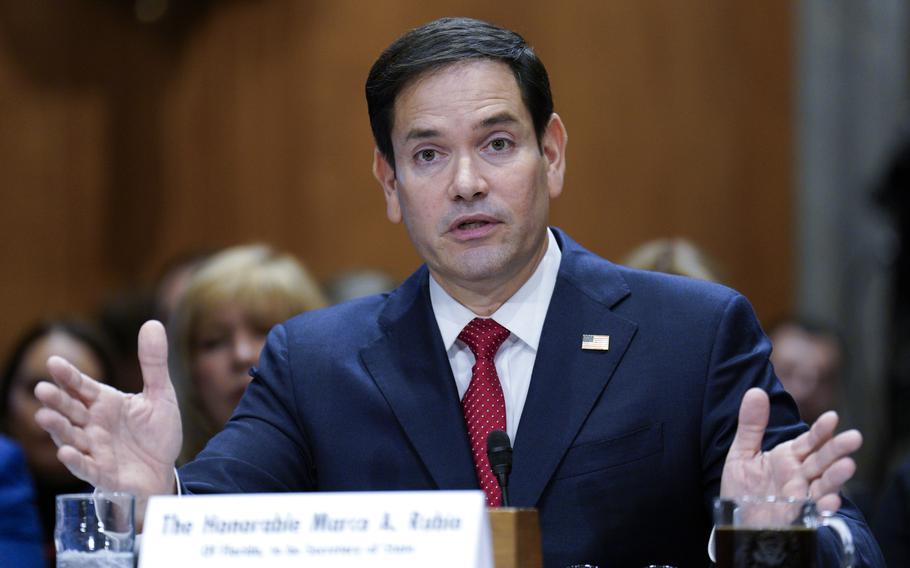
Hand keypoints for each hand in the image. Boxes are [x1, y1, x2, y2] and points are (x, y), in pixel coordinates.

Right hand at [34, 320, 181, 516]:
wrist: (164, 470)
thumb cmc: (157, 433)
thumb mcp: (160, 394)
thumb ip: (153, 363)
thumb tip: (152, 323)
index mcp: (105, 403)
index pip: (82, 387)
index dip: (68, 376)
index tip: (53, 363)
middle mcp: (94, 424)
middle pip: (71, 410)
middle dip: (56, 400)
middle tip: (41, 389)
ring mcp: (95, 449)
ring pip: (71, 437)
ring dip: (58, 428)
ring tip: (44, 416)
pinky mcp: (102, 472)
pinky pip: (86, 467)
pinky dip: (76, 460)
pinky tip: (67, 452)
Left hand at [720, 387, 861, 512]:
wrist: (732, 521)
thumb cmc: (742, 489)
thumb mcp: (742, 453)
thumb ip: (751, 425)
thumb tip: (755, 391)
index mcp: (789, 458)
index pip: (810, 441)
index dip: (821, 430)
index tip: (832, 417)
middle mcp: (799, 476)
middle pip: (822, 460)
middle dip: (837, 450)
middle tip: (854, 437)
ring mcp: (800, 496)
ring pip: (823, 484)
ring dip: (836, 477)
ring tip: (848, 465)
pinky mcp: (796, 517)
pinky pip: (812, 511)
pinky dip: (822, 506)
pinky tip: (828, 500)